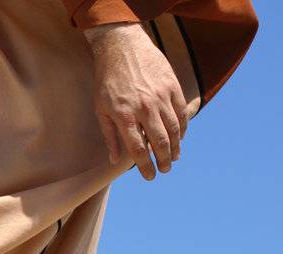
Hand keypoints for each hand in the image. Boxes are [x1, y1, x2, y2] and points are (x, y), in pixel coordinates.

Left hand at [85, 23, 188, 180]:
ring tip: (173, 158)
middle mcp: (144, 108)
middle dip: (163, 161)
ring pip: (173, 129)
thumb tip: (114, 160)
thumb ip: (109, 135)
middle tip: (164, 170)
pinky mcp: (172, 85)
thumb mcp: (100, 109)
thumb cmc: (107, 80)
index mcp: (124, 116)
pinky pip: (181, 112)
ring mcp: (160, 96)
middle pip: (159, 142)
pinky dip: (182, 127)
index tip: (150, 177)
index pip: (138, 150)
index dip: (145, 167)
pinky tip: (180, 137)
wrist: (122, 46)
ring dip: (175, 147)